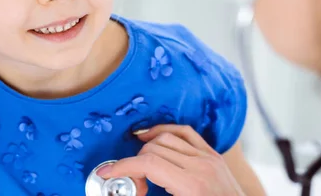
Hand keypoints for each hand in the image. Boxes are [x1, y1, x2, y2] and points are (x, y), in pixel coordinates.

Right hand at [97, 124, 245, 195]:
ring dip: (147, 147)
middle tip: (132, 184)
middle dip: (134, 164)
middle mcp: (201, 166)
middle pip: (154, 149)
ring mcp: (209, 157)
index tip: (108, 173)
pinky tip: (153, 137)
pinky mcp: (213, 155)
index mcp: (192, 185)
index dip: (123, 167)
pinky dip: (166, 131)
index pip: (149, 164)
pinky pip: (185, 133)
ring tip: (140, 166)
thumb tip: (132, 189)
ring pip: (167, 137)